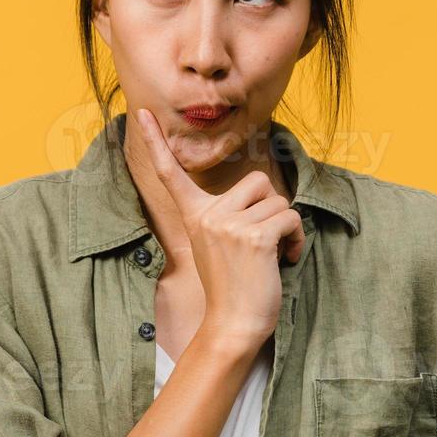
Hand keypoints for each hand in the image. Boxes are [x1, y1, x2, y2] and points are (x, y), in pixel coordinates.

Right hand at [134, 107, 304, 353]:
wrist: (234, 324)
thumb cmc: (232, 286)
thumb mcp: (217, 244)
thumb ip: (228, 216)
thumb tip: (267, 198)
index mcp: (193, 214)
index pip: (171, 173)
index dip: (155, 141)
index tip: (140, 113)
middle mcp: (207, 215)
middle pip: (257, 180)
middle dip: (270, 206)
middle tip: (263, 238)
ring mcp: (228, 224)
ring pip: (279, 201)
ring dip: (286, 227)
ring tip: (272, 255)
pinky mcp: (254, 236)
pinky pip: (290, 218)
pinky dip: (296, 239)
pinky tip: (284, 260)